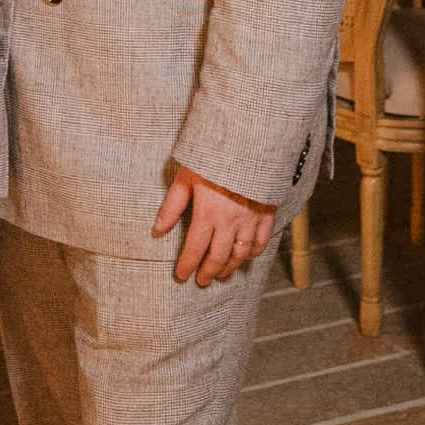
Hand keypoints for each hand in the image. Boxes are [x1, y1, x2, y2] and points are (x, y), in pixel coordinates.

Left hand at [153, 161, 277, 287]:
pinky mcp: (266, 214)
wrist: (250, 144)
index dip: (187, 265)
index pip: (195, 248)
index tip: (181, 275)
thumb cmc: (214, 158)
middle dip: (208, 272)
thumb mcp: (187, 177)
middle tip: (201, 281)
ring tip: (221, 274)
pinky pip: (261, 242)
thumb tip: (158, 229)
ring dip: (229, 267)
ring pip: (240, 254)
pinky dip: (253, 254)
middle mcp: (230, 222)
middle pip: (218, 257)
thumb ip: (172, 205)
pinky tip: (245, 257)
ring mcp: (250, 220)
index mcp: (208, 213)